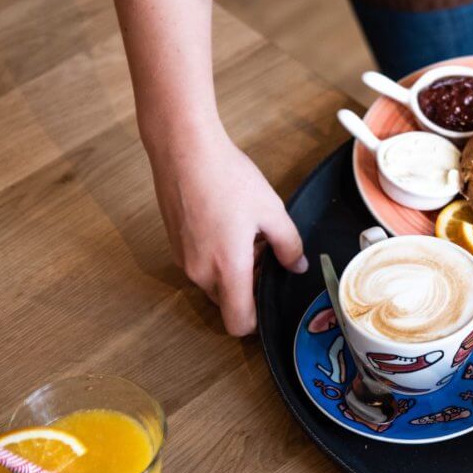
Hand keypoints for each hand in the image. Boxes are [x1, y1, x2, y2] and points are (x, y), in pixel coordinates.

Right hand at [147, 125, 307, 334]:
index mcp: (227, 268)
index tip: (271, 300)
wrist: (184, 150)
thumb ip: (289, 245)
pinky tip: (229, 225)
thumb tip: (297, 265)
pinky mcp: (175, 244)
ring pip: (214, 282)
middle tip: (267, 254)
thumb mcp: (272, 211)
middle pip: (228, 302)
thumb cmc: (227, 177)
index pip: (238, 323)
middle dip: (249, 287)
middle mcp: (200, 271)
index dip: (258, 322)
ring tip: (249, 234)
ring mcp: (184, 259)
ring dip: (234, 271)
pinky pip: (201, 265)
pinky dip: (217, 257)